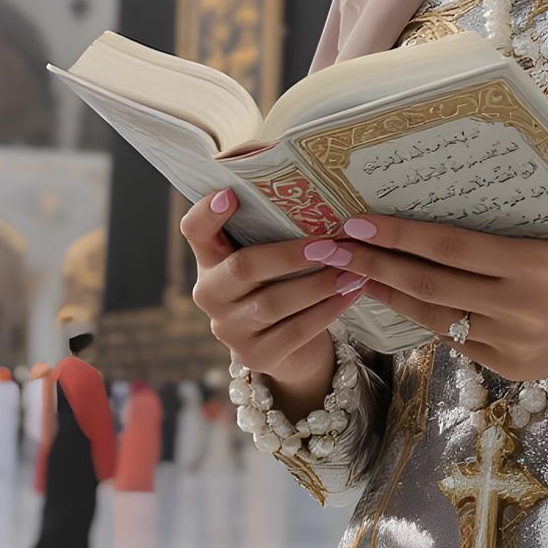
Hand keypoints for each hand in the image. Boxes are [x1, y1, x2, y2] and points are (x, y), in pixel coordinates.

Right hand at [181, 189, 366, 386]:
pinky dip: (328, 310)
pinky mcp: (256, 356)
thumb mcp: (271, 255)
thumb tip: (316, 191)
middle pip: (243, 267)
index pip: (195, 231)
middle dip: (290, 254)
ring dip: (319, 284)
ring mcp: (230, 330)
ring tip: (353, 268)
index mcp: (210, 260)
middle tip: (331, 244)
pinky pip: (295, 331)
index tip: (230, 195)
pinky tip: (352, 293)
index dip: (207, 213)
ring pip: (274, 303)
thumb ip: (275, 229)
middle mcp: (211, 294)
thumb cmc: (282, 283)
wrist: (291, 347)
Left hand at [321, 213, 547, 386]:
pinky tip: (399, 299)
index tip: (358, 219)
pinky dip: (426, 318)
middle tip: (330, 247)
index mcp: (534, 263)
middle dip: (374, 264)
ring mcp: (512, 343)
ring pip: (434, 317)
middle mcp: (519, 306)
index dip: (400, 234)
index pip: (450, 247)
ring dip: (388, 293)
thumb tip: (454, 197)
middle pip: (429, 285)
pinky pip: (457, 339)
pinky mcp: (510, 370)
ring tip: (350, 272)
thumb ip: (515, 228)